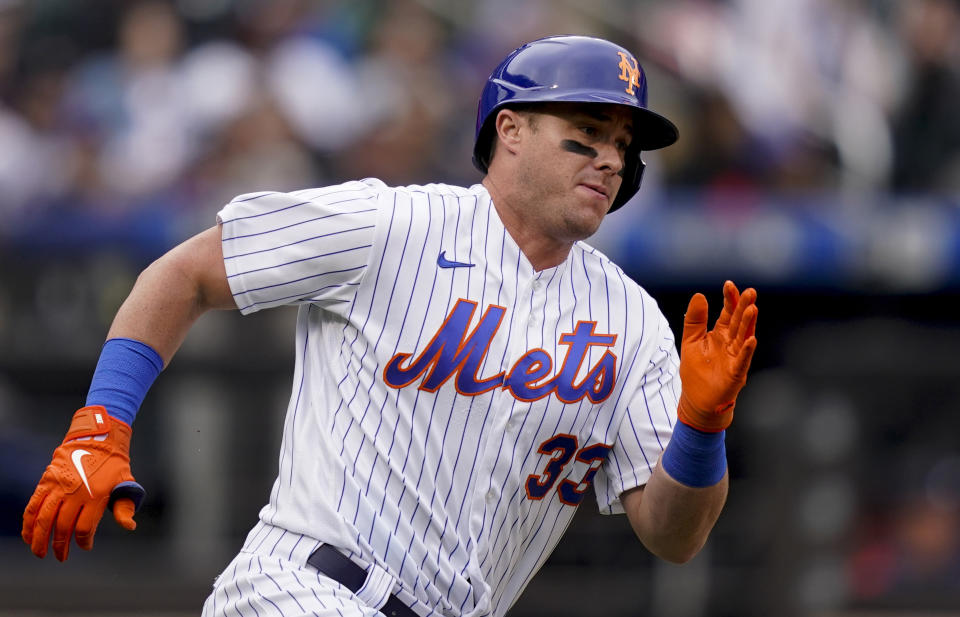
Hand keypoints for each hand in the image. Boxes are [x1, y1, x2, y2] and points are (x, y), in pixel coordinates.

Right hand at [22, 406, 144, 560]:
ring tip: (39, 552)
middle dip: (60, 545)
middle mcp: (76, 492)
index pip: (85, 527)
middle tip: (61, 557)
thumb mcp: (126, 483)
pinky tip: (27, 535)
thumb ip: (125, 506)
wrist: (98, 437)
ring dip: (39, 538)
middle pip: (63, 526)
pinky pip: (33, 504)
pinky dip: (28, 522)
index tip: (85, 547)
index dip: (84, 541)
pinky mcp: (46, 480)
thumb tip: (129, 526)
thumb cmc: (114, 463)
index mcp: (96, 494)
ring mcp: (59, 486)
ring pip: (44, 518)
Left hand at [678, 281, 757, 431]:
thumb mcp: (691, 341)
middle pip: (739, 322)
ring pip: (744, 337)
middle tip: (750, 291)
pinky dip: (747, 350)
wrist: (697, 400)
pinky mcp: (736, 373)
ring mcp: (735, 358)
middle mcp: (731, 344)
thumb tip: (699, 295)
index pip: (727, 313)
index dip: (729, 299)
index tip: (729, 284)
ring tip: (752, 308)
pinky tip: (751, 339)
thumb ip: (695, 320)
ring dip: (748, 323)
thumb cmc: (696, 372)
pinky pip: (743, 360)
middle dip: (744, 306)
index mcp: (720, 335)